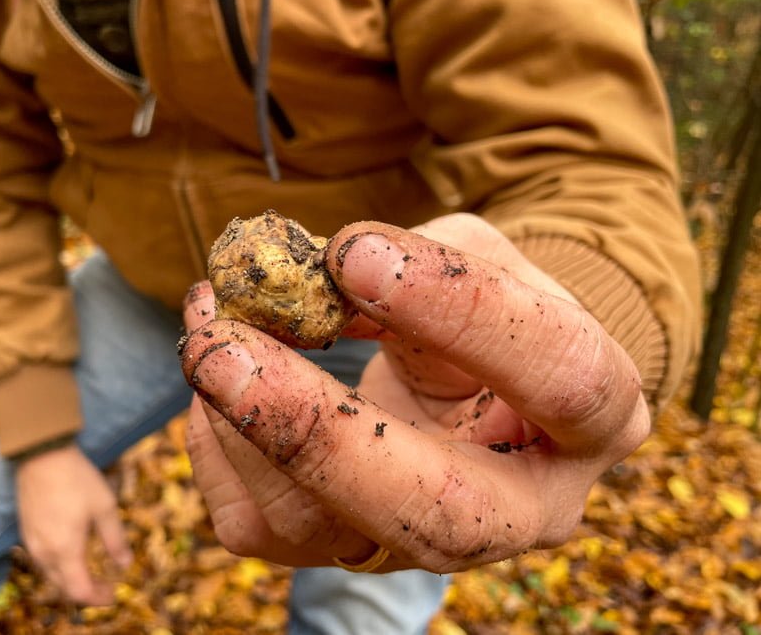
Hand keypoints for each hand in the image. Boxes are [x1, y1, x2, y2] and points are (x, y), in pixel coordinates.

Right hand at [15, 443, 132, 603]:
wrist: (41, 455)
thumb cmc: (77, 479)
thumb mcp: (105, 507)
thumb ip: (115, 539)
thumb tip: (125, 565)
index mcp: (65, 550)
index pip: (79, 591)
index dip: (98, 599)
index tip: (114, 593)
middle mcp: (44, 553)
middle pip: (63, 588)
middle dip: (87, 592)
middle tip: (107, 586)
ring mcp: (31, 543)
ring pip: (51, 576)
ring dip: (71, 580)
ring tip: (93, 573)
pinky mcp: (26, 532)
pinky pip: (42, 562)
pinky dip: (59, 568)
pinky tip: (73, 556)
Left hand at [179, 213, 650, 572]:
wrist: (471, 372)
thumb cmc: (482, 301)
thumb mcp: (474, 257)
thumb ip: (416, 259)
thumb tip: (313, 276)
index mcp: (593, 419)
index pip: (559, 379)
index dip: (460, 313)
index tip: (354, 253)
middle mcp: (523, 508)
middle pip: (437, 512)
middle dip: (316, 432)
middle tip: (223, 350)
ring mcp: (428, 543)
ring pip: (319, 524)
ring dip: (236, 421)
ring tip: (209, 329)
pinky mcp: (346, 549)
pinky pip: (258, 524)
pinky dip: (215, 442)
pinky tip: (219, 379)